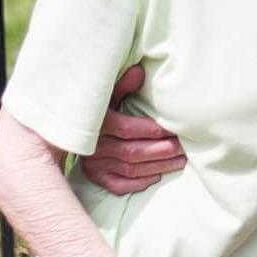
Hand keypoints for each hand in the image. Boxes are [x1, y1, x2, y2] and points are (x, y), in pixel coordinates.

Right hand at [80, 65, 185, 194]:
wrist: (73, 130)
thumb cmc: (100, 110)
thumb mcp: (107, 96)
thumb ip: (123, 85)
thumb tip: (139, 70)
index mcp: (98, 123)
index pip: (127, 129)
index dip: (152, 130)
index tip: (173, 129)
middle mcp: (94, 146)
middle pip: (132, 152)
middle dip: (161, 150)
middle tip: (183, 147)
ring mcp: (94, 164)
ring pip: (130, 169)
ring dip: (158, 166)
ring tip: (180, 161)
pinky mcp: (95, 177)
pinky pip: (118, 185)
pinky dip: (138, 183)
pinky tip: (157, 176)